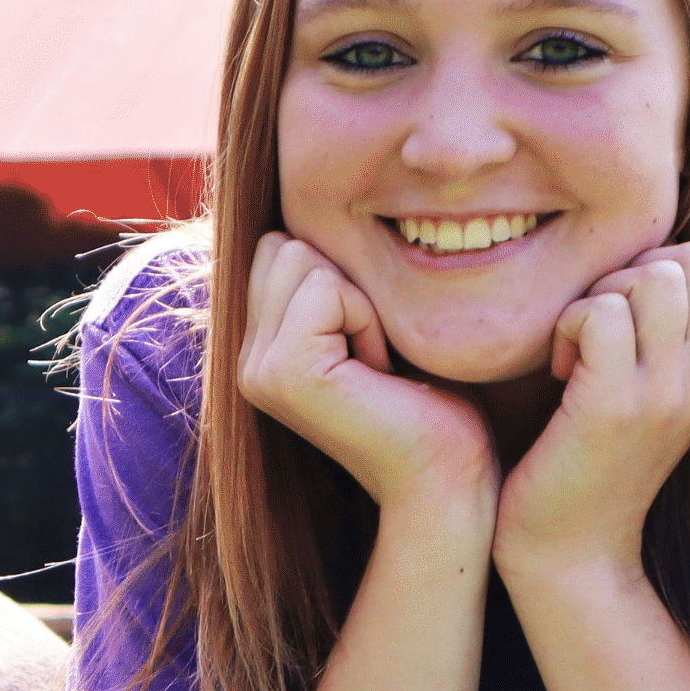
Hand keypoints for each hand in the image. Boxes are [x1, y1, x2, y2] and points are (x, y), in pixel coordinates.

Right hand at [238, 232, 496, 512]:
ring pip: (303, 258)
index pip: (281, 245)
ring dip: (360, 302)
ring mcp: (255, 369)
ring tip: (377, 365)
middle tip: (376, 356)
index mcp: (259, 347)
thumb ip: (331, 284)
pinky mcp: (283, 373)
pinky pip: (326, 288)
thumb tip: (316, 211)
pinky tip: (378, 373)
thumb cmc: (431, 403)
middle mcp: (244, 359)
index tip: (372, 345)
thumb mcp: (372, 325)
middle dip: (347, 284)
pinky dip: (367, 319)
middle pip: (286, 244)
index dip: (343, 279)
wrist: (445, 480)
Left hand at [493, 243, 689, 581]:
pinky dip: (566, 325)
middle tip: (592, 331)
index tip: (617, 318)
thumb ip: (653, 334)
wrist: (572, 555)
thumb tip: (636, 263)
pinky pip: (602, 314)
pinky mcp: (616, 408)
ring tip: (574, 352)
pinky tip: (557, 371)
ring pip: (652, 277)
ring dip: (596, 298)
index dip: (656, 264)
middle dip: (627, 273)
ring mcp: (666, 394)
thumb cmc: (585, 463)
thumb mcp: (639, 393)